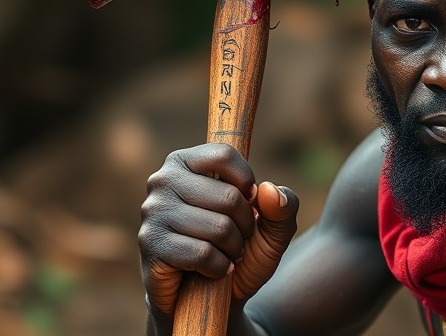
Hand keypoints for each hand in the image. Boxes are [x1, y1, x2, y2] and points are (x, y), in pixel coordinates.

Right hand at [138, 143, 298, 314]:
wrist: (215, 300)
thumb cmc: (243, 252)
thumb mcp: (274, 229)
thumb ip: (285, 205)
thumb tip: (268, 191)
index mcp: (187, 162)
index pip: (224, 155)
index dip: (247, 183)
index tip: (249, 203)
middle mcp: (164, 180)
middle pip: (228, 197)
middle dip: (245, 226)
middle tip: (237, 238)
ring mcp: (153, 212)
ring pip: (218, 228)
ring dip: (234, 249)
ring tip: (226, 254)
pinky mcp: (151, 244)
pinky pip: (202, 253)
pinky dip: (219, 267)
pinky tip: (214, 270)